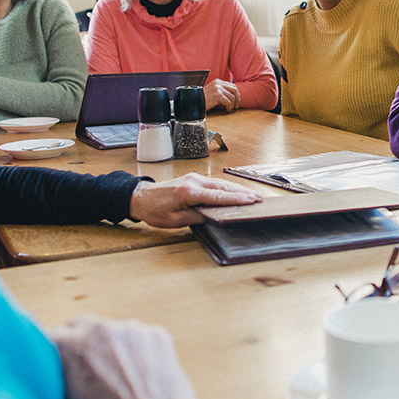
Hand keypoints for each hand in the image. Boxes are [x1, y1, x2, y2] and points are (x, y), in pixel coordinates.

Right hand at [52, 315, 202, 398]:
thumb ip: (57, 381)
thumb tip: (53, 374)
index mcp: (70, 346)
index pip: (47, 337)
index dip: (48, 354)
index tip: (51, 367)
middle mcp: (100, 329)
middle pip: (79, 326)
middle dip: (79, 345)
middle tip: (84, 372)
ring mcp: (132, 329)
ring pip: (112, 332)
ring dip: (110, 347)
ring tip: (118, 381)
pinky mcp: (157, 335)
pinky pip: (140, 338)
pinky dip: (138, 351)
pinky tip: (142, 378)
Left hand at [129, 173, 261, 227]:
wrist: (139, 196)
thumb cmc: (154, 210)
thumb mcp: (174, 220)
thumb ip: (195, 216)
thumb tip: (213, 216)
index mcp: (188, 192)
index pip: (218, 196)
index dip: (236, 199)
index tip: (250, 200)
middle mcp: (193, 182)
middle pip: (223, 186)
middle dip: (242, 192)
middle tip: (258, 197)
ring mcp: (193, 178)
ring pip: (220, 183)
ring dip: (236, 189)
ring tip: (252, 194)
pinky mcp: (193, 179)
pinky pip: (213, 183)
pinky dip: (226, 187)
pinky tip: (235, 191)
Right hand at [204, 79, 240, 111]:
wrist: (193, 102)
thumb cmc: (203, 99)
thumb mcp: (212, 91)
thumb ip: (221, 91)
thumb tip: (233, 96)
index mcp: (217, 82)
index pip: (232, 85)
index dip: (236, 93)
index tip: (237, 100)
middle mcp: (218, 84)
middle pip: (234, 90)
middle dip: (237, 98)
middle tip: (236, 105)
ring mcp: (218, 89)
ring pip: (232, 97)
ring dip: (233, 104)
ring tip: (229, 108)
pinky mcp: (217, 96)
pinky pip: (229, 102)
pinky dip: (229, 107)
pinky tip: (226, 110)